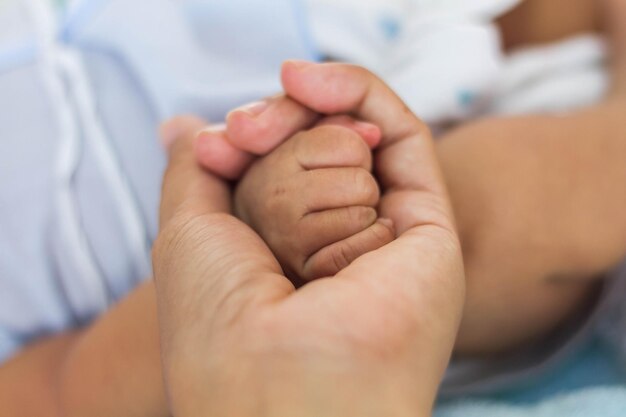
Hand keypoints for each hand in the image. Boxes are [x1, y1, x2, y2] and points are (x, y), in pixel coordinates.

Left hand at [154, 64, 464, 415]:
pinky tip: (312, 84)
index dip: (261, 130)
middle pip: (321, 141)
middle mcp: (344, 239)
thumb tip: (185, 128)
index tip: (226, 133)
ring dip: (305, 145)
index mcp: (293, 247)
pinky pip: (403, 135)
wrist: (277, 381)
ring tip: (288, 201)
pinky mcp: (432, 224)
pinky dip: (358, 96)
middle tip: (245, 133)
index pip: (289, 159)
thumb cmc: (219, 320)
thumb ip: (198, 170)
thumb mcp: (189, 229)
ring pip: (356, 136)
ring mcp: (389, 233)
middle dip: (279, 124)